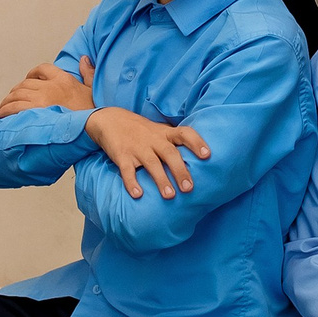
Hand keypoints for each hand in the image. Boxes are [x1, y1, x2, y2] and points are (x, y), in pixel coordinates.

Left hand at [0, 56, 95, 117]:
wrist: (94, 125)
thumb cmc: (94, 112)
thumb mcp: (92, 89)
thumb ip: (87, 73)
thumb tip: (83, 58)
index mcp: (64, 79)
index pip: (43, 69)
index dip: (33, 73)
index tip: (28, 79)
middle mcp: (51, 86)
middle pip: (26, 83)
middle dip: (16, 90)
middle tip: (11, 98)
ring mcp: (42, 98)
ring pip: (17, 94)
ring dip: (7, 100)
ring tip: (2, 108)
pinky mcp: (35, 111)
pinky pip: (14, 107)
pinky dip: (5, 109)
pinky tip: (1, 114)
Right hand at [84, 106, 210, 200]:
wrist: (110, 120)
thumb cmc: (142, 130)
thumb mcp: (160, 131)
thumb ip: (175, 142)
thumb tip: (198, 161)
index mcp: (165, 133)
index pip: (184, 133)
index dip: (197, 143)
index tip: (207, 155)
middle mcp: (153, 140)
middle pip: (170, 153)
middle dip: (180, 171)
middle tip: (189, 188)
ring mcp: (137, 148)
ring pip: (152, 163)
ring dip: (161, 180)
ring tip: (170, 196)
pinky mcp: (122, 156)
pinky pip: (127, 170)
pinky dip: (132, 182)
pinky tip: (138, 194)